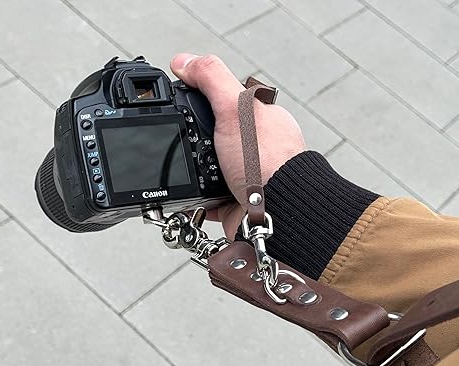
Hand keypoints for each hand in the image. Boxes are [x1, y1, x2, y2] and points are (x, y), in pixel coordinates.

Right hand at [170, 53, 305, 237]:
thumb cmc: (267, 162)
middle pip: (212, 137)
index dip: (200, 101)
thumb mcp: (235, 108)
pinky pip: (208, 199)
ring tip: (185, 172)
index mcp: (259, 118)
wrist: (276, 212)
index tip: (182, 104)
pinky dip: (197, 199)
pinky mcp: (236, 202)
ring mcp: (246, 176)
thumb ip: (211, 78)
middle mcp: (254, 147)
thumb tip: (184, 61)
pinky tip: (191, 196)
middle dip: (194, 143)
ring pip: (208, 170)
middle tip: (183, 144)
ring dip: (193, 173)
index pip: (225, 101)